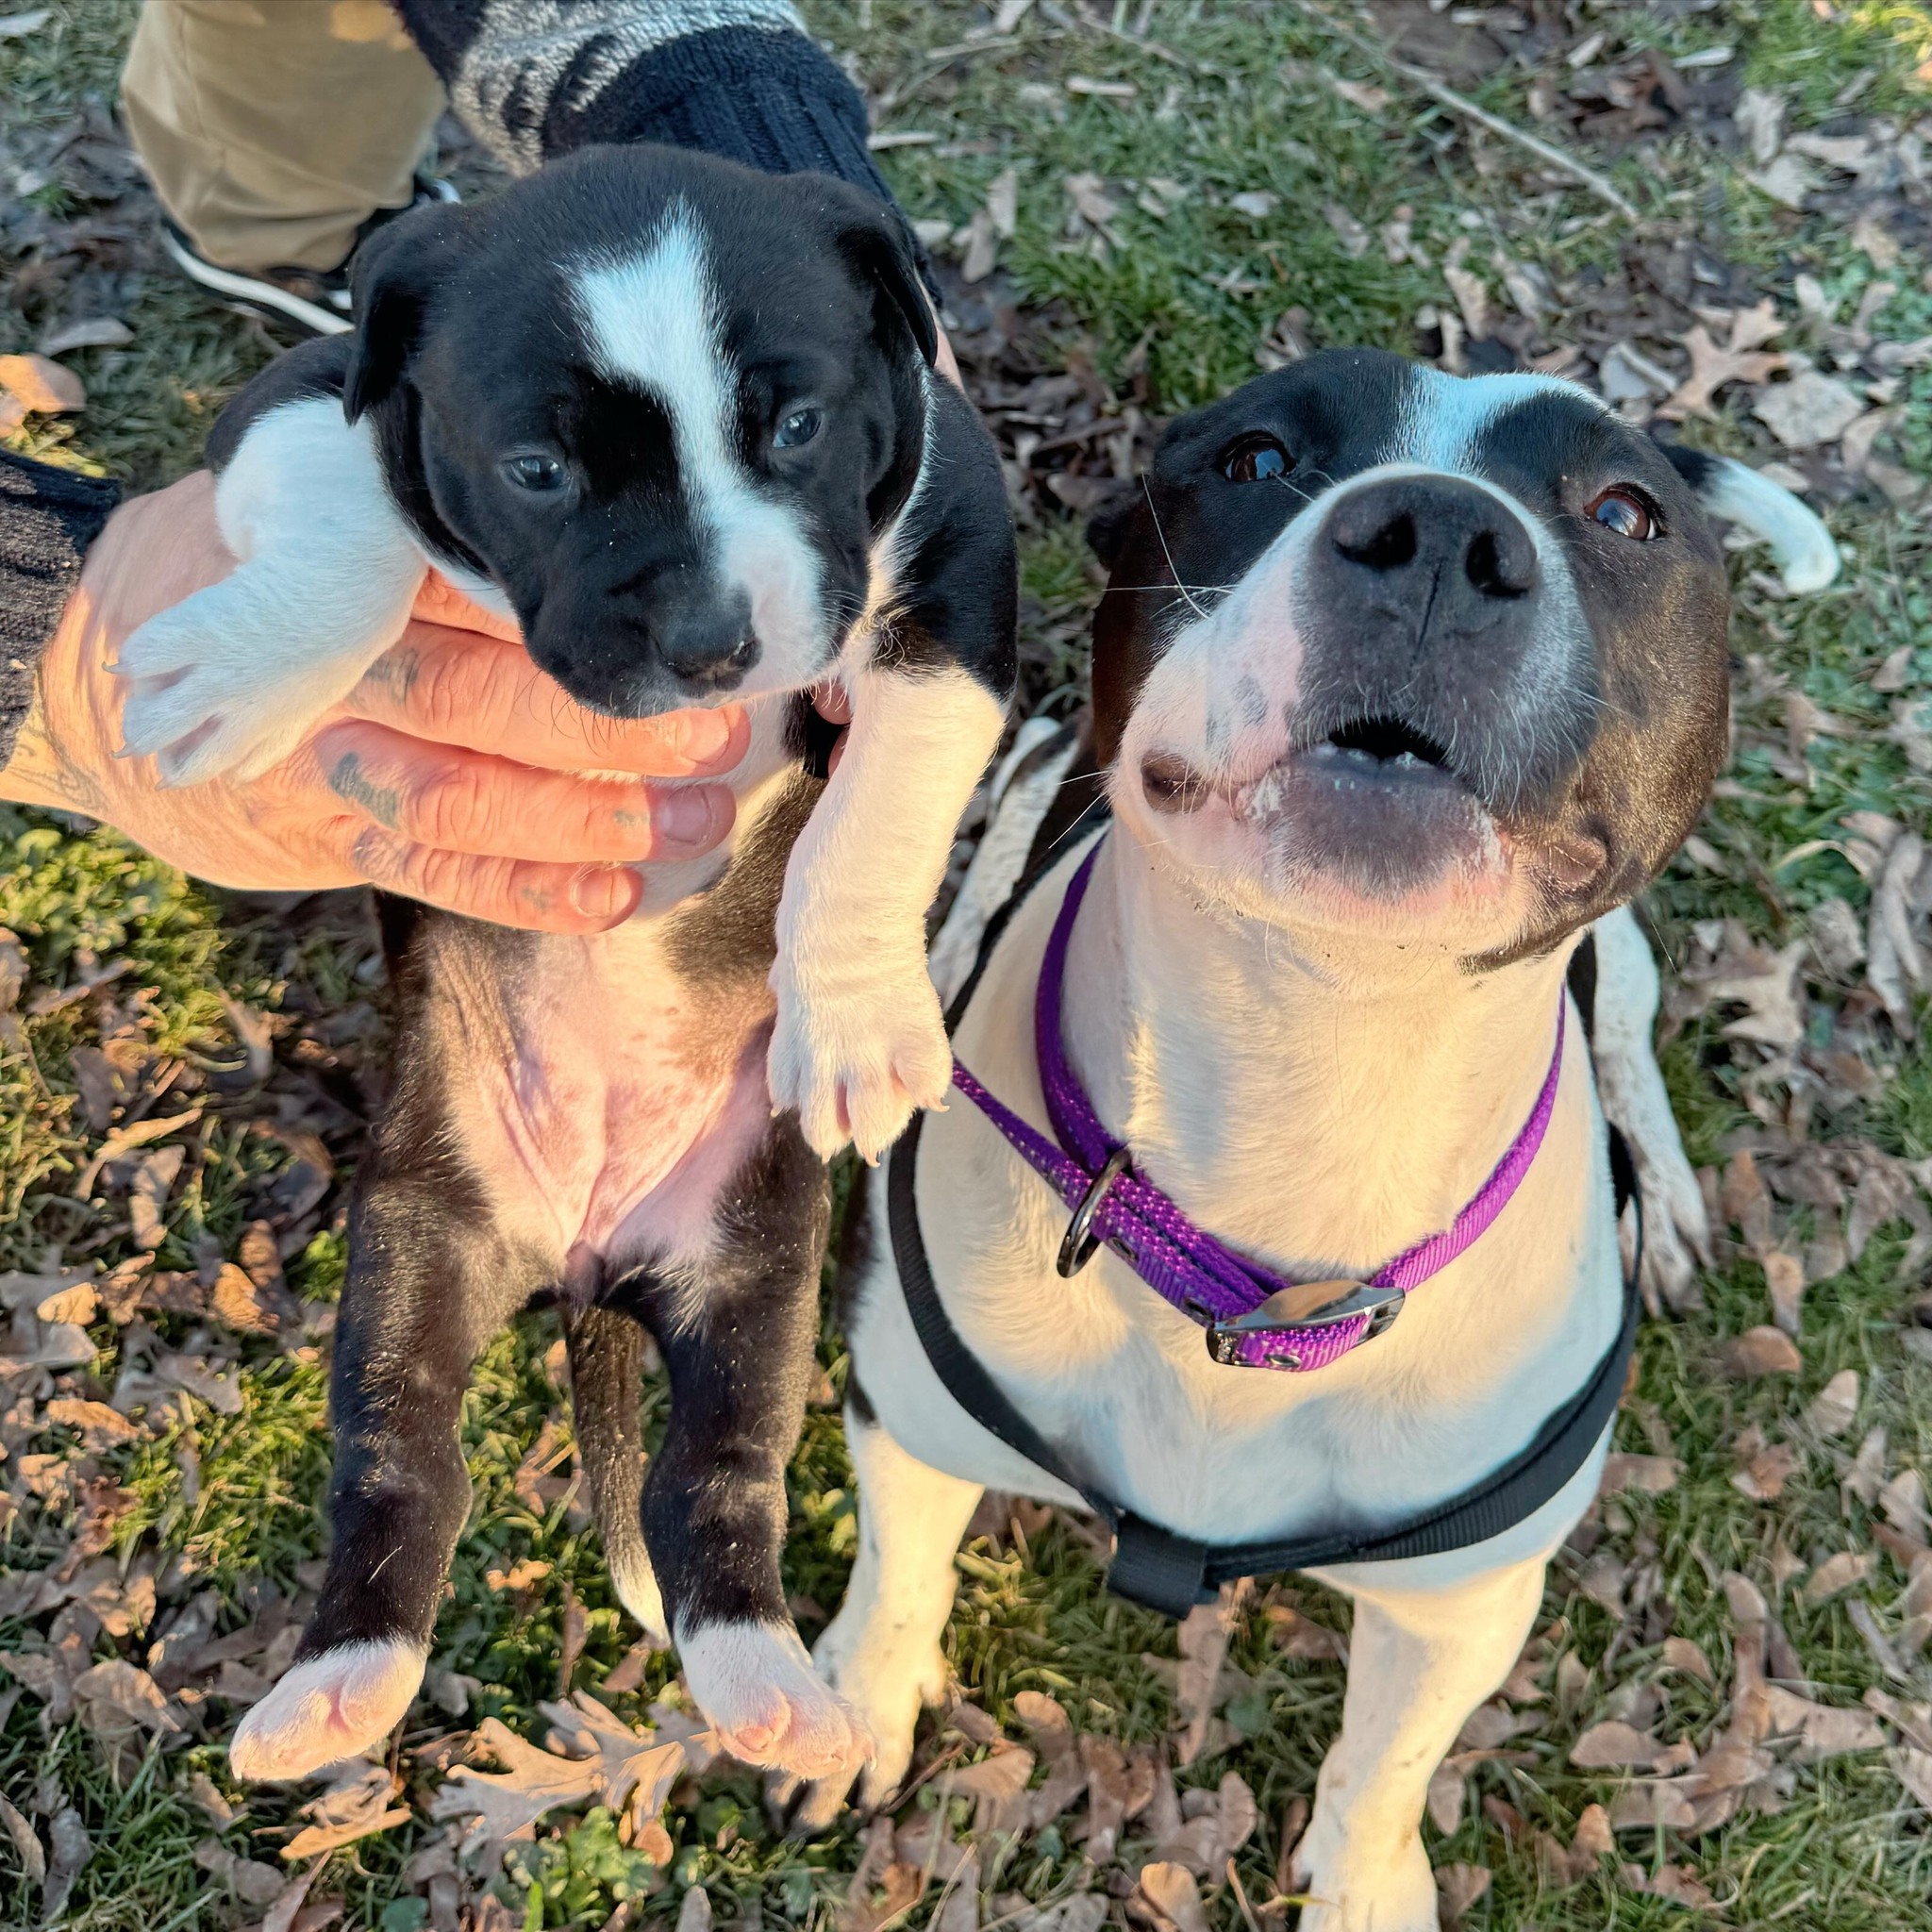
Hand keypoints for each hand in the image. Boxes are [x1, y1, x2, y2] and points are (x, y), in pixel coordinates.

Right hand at [7, 473, 747, 932]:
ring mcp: (325, 760)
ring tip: (697, 827)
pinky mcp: (333, 834)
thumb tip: (628, 495)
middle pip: (475, 701)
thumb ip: (437, 500)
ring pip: (460, 799)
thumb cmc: (277, 560)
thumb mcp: (326, 490)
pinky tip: (616, 893)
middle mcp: (332, 667)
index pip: (465, 588)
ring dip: (586, 821)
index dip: (568, 618)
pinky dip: (529, 891)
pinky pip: (435, 872)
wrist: (122, 662)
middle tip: (721, 739)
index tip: (670, 631)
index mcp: (343, 562)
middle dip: (607, 732)